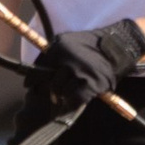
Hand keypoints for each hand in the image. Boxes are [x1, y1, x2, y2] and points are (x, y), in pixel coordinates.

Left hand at [27, 18, 144, 111]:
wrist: (116, 46)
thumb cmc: (90, 46)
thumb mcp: (67, 42)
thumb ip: (53, 54)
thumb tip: (35, 73)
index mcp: (59, 49)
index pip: (39, 67)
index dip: (33, 79)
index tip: (29, 86)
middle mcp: (68, 60)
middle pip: (52, 83)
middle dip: (52, 91)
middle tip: (54, 95)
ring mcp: (80, 72)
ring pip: (63, 92)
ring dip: (64, 96)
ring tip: (67, 95)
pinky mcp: (92, 83)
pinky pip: (76, 98)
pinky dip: (73, 102)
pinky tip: (73, 102)